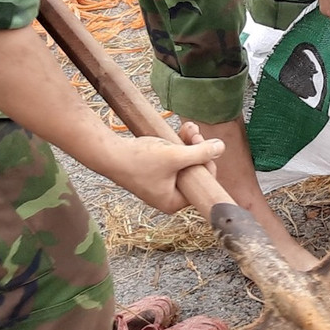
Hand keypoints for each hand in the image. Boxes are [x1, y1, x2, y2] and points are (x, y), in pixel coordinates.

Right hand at [103, 123, 224, 214]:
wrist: (108, 154)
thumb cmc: (139, 160)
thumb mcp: (175, 156)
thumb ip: (200, 153)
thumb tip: (222, 147)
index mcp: (174, 202)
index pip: (202, 183)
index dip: (207, 161)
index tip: (203, 142)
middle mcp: (168, 197)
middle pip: (194, 170)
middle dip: (197, 148)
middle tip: (194, 132)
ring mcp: (160, 185)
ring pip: (184, 162)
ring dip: (188, 143)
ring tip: (187, 127)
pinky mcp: (153, 173)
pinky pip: (172, 160)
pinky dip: (176, 146)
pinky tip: (178, 131)